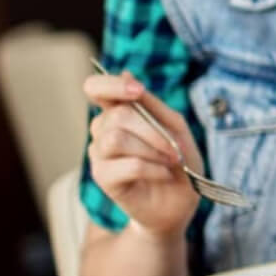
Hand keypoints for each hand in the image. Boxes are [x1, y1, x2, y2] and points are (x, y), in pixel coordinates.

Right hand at [84, 72, 203, 238]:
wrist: (179, 202)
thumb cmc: (178, 162)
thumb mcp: (175, 127)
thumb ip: (152, 104)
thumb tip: (127, 72)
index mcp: (120, 113)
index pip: (95, 88)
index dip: (111, 85)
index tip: (137, 90)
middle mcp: (104, 131)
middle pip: (116, 116)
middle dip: (152, 130)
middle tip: (174, 148)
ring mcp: (100, 155)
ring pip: (114, 138)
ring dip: (152, 149)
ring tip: (170, 161)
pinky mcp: (103, 179)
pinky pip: (126, 165)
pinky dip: (153, 168)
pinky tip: (164, 174)